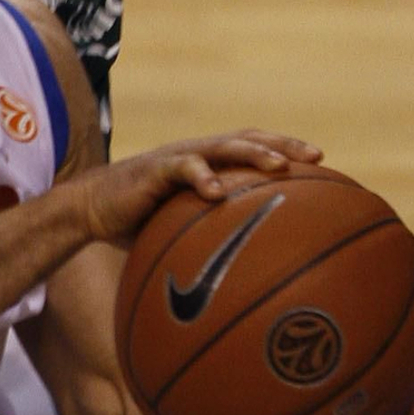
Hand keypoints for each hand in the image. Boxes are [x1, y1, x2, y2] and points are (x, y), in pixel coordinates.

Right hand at [80, 131, 320, 248]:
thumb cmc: (141, 223)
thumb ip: (213, 236)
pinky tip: (217, 192)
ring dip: (252, 154)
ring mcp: (177, 157)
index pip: (255, 146)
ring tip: (277, 166)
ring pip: (222, 146)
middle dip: (283, 145)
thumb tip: (249, 275)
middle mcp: (198, 153)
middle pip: (249, 139)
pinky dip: (201, 177)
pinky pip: (182, 168)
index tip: (322, 162)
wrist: (91, 209)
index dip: (287, 149)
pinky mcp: (154, 169)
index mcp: (210, 162)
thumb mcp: (184, 227)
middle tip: (315, 157)